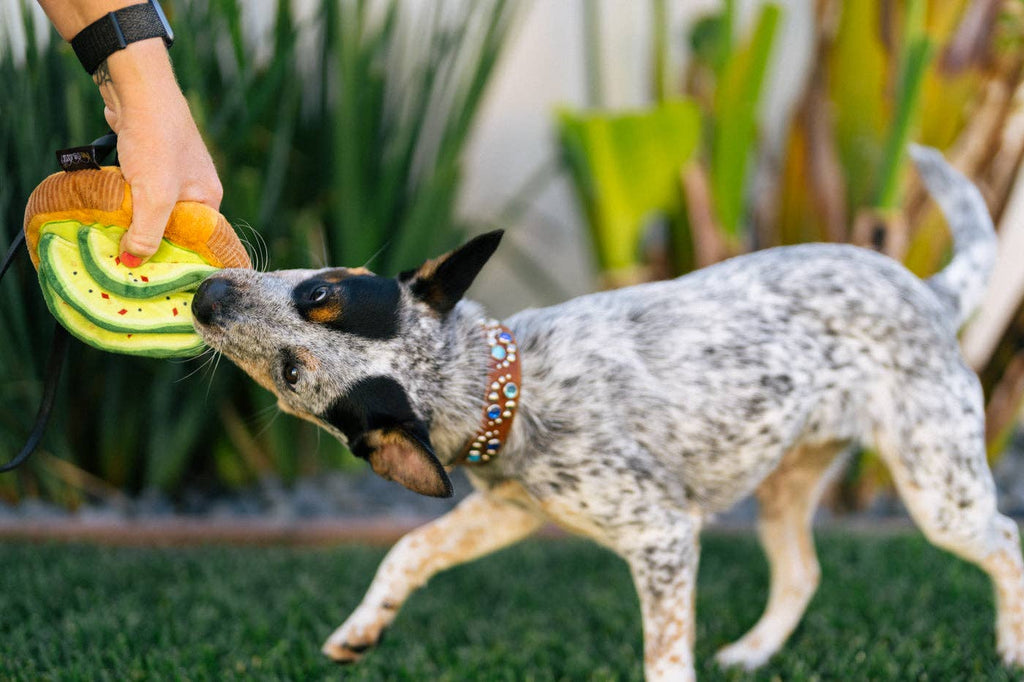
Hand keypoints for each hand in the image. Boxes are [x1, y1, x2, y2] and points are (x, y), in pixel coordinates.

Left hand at [96, 40, 221, 264]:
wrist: (137, 89)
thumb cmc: (156, 140)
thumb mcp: (154, 196)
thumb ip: (146, 233)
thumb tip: (132, 263)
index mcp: (209, 198)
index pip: (196, 240)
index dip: (175, 257)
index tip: (153, 272)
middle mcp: (194, 188)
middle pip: (171, 226)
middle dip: (148, 239)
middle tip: (126, 258)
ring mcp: (170, 173)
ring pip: (150, 209)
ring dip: (131, 218)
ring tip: (114, 234)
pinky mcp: (148, 162)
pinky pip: (137, 192)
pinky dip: (123, 199)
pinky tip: (108, 207)